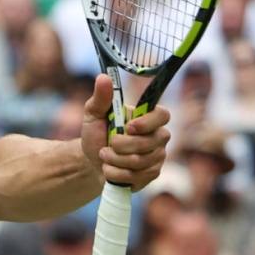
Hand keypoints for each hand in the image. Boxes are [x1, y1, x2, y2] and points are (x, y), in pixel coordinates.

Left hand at [82, 74, 170, 190]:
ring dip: (114, 160)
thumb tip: (103, 77)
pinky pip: (136, 177)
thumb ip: (101, 98)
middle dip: (120, 146)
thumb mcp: (93, 114)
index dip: (147, 123)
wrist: (91, 161)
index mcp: (149, 117)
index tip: (128, 127)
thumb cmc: (96, 133)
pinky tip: (109, 169)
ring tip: (104, 156)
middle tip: (106, 146)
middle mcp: (159, 136)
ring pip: (140, 162)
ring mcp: (157, 157)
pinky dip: (115, 173)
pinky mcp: (152, 174)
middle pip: (148, 143)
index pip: (163, 115)